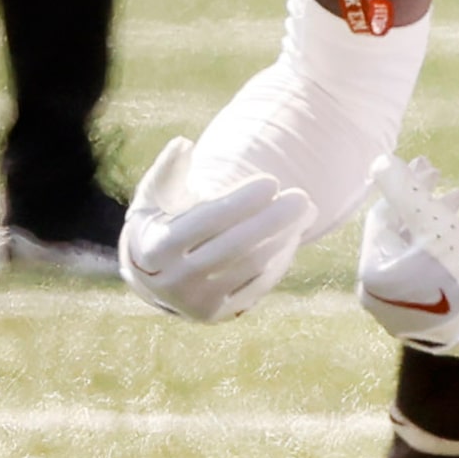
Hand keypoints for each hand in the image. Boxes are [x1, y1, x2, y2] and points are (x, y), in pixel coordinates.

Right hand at [120, 138, 310, 322]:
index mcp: (155, 247)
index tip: (271, 181)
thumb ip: (168, 171)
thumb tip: (184, 144)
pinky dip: (279, 260)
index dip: (240, 202)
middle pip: (233, 247)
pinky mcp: (217, 314)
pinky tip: (293, 235)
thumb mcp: (154, 197)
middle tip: (302, 196)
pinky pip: (257, 286)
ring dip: (283, 238)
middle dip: (272, 220)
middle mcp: (173, 280)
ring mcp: (196, 301)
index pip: (204, 222)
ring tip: (305, 210)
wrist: (153, 274)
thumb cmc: (160, 222)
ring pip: (250, 267)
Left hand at [356, 155, 458, 360]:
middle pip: (395, 237)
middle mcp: (376, 299)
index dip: (406, 186)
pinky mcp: (421, 320)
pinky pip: (420, 275)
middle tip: (443, 178)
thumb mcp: (435, 224)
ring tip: (458, 200)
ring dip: (431, 223)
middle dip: (419, 203)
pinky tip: (457, 236)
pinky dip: (435, 251)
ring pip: (410, 255)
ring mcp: (398, 313)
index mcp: (371, 278)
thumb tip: (379, 160)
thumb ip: (403, 190)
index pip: (382, 219)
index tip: (432, 166)